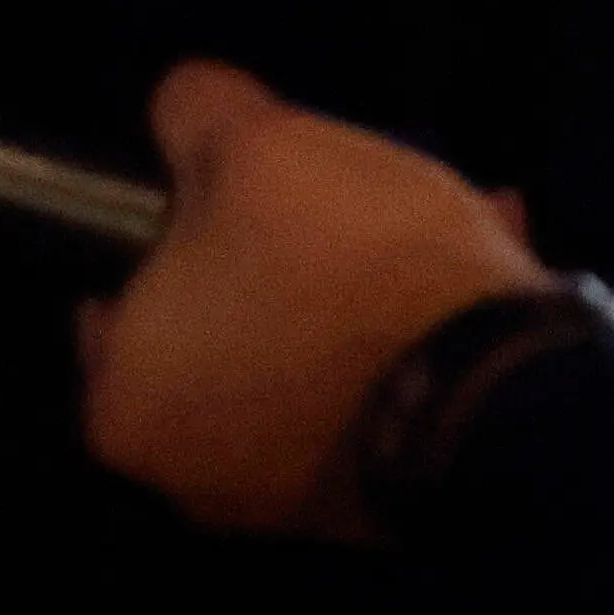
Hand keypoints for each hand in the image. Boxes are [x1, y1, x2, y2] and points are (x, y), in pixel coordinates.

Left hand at [78, 60, 551, 538]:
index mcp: (124, 403)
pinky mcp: (364, 508)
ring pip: (309, 354)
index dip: (180, 216)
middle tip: (351, 193)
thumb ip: (193, 113)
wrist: (495, 392)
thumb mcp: (256, 145)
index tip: (243, 182)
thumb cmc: (347, 267)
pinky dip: (405, 340)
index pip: (118, 290)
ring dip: (363, 291)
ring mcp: (277, 503)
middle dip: (292, 253)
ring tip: (437, 223)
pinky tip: (471, 274)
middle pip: (225, 323)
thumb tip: (179, 106)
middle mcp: (182, 477)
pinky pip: (369, 395)